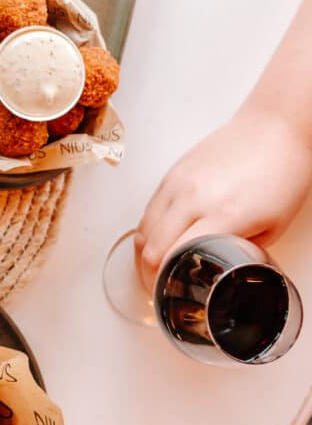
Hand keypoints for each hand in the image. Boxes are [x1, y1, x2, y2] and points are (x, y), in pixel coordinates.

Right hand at [135, 105, 311, 288]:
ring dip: (142, 254)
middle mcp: (192, 197)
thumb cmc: (282, 171)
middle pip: (151, 247)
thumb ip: (245, 248)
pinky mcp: (172, 173)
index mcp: (222, 214)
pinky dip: (147, 231)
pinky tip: (153, 242)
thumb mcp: (275, 224)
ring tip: (149, 270)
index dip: (166, 283)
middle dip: (148, 275)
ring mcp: (177, 183)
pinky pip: (148, 209)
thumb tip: (225, 266)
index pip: (175, 257)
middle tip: (156, 291)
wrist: (274, 127)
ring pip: (143, 229)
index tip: (168, 297)